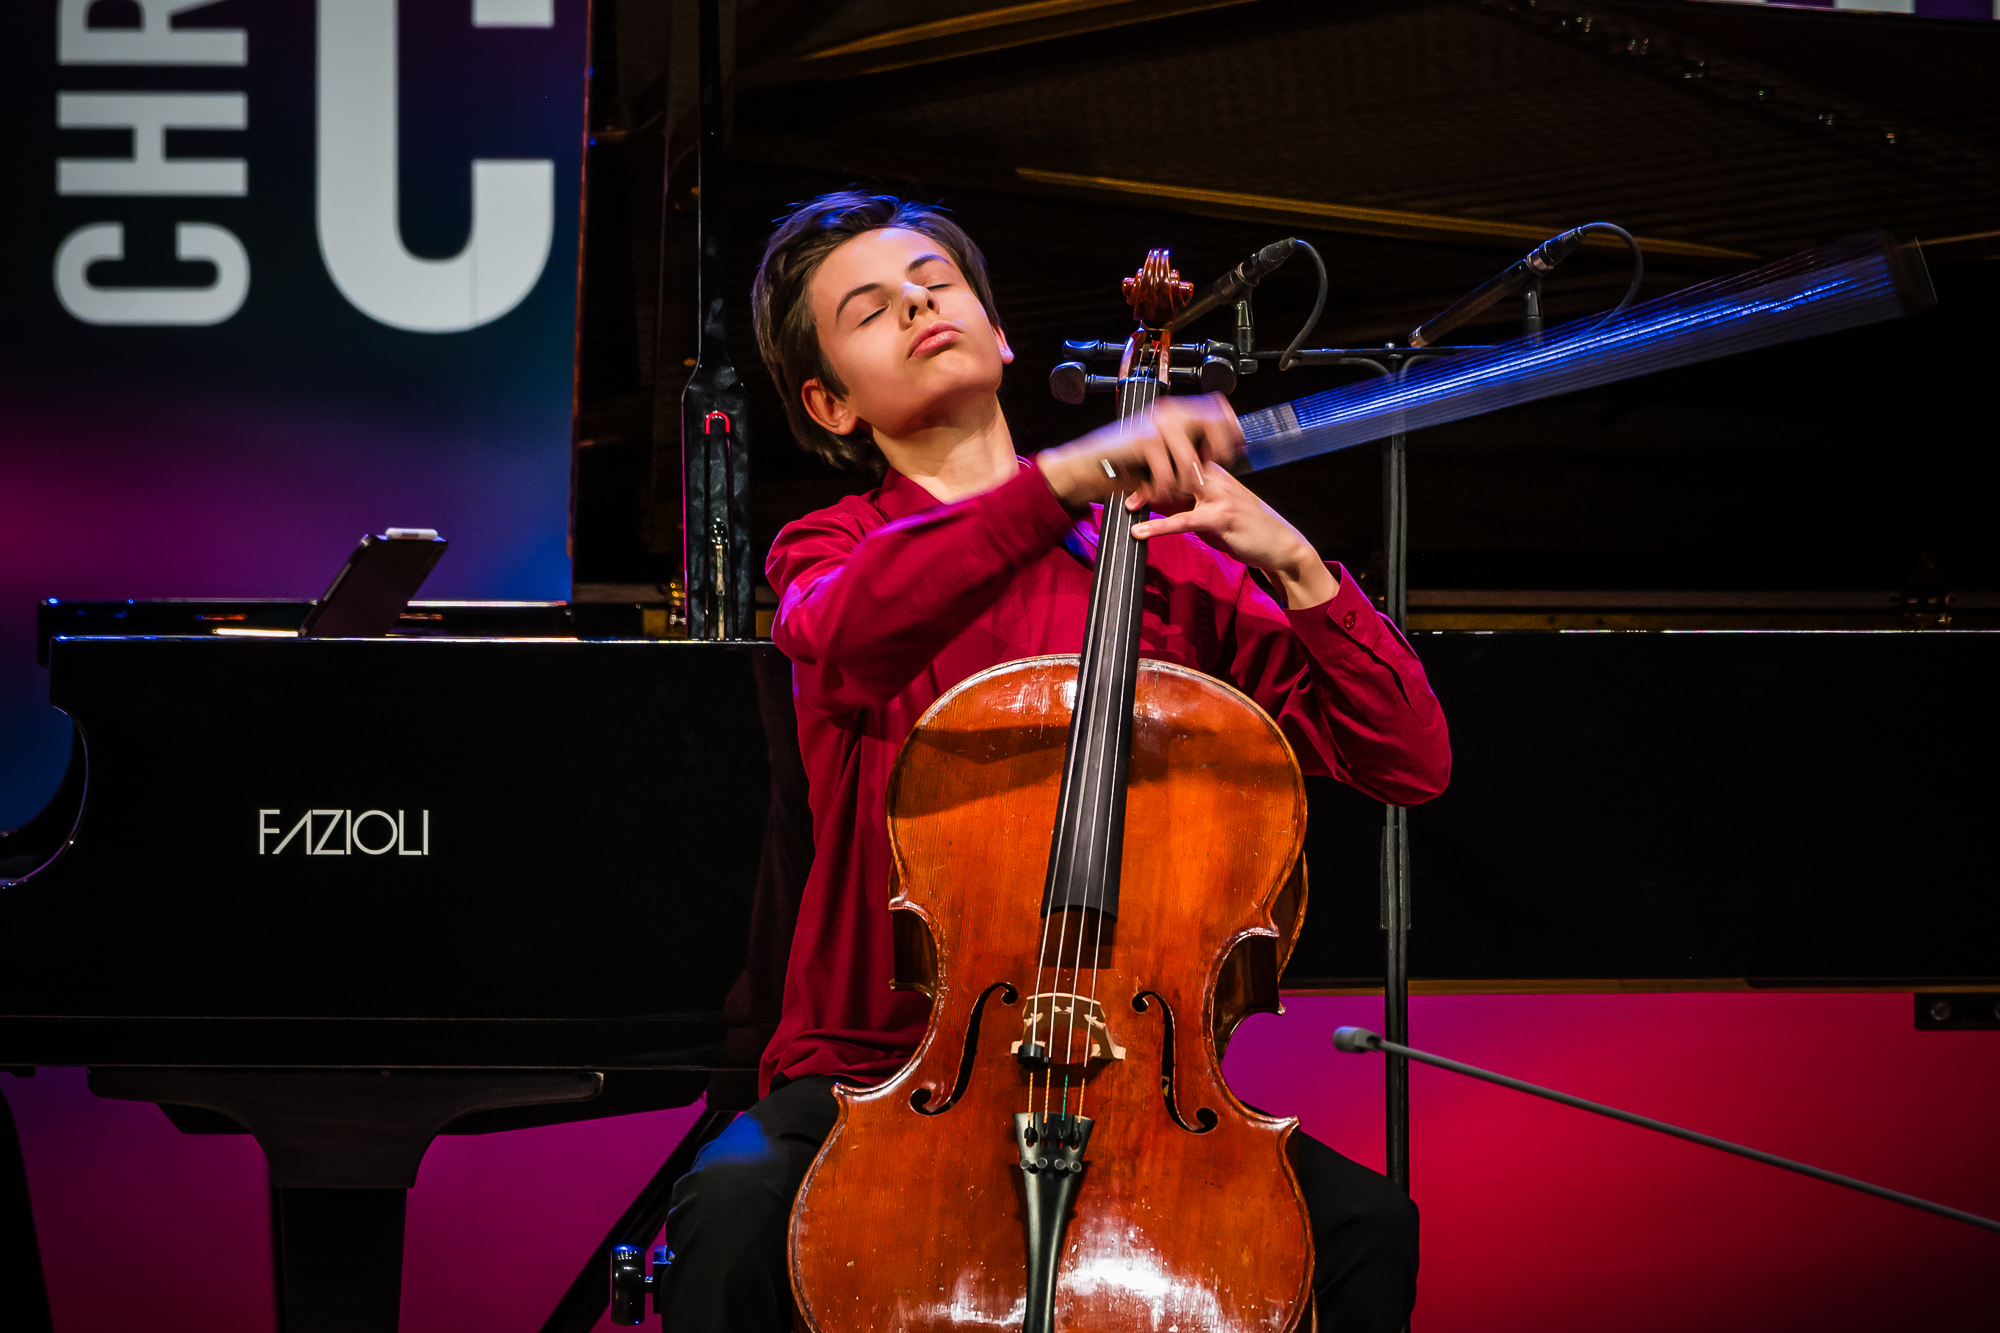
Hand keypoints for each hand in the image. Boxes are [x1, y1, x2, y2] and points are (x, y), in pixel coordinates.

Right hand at [1035, 394, 1242, 512]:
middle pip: (1214, 425)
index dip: (1232, 429)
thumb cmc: (1122, 463)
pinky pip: (1169, 474)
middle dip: (1215, 455)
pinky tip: (1150, 489)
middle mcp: (1170, 412)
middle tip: (1203, 474)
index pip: (1220, 408)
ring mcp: (1157, 425)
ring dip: (1181, 483)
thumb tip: (1220, 453)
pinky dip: (1161, 489)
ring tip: (1166, 489)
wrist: (1085, 466)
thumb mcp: (1163, 453)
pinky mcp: (1145, 442)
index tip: (1234, 451)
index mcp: (1176, 411)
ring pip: (1191, 461)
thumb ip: (1188, 447)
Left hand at [1131, 463, 1338, 608]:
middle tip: (1118, 481)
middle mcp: (1216, 479)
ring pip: (1179, 488)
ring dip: (1150, 495)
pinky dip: (1160, 526)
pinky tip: (1141, 531)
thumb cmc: (1244, 531)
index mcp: (1214, 474)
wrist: (1280, 547)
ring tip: (1126, 504)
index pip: (1178, 462)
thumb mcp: (1211, 514)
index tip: (1128, 470)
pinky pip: (1185, 520)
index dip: (1153, 466)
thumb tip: (1152, 502)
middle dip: (1146, 474)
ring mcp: (1220, 496)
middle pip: (1175, 469)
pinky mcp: (1222, 518)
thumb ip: (1184, 505)